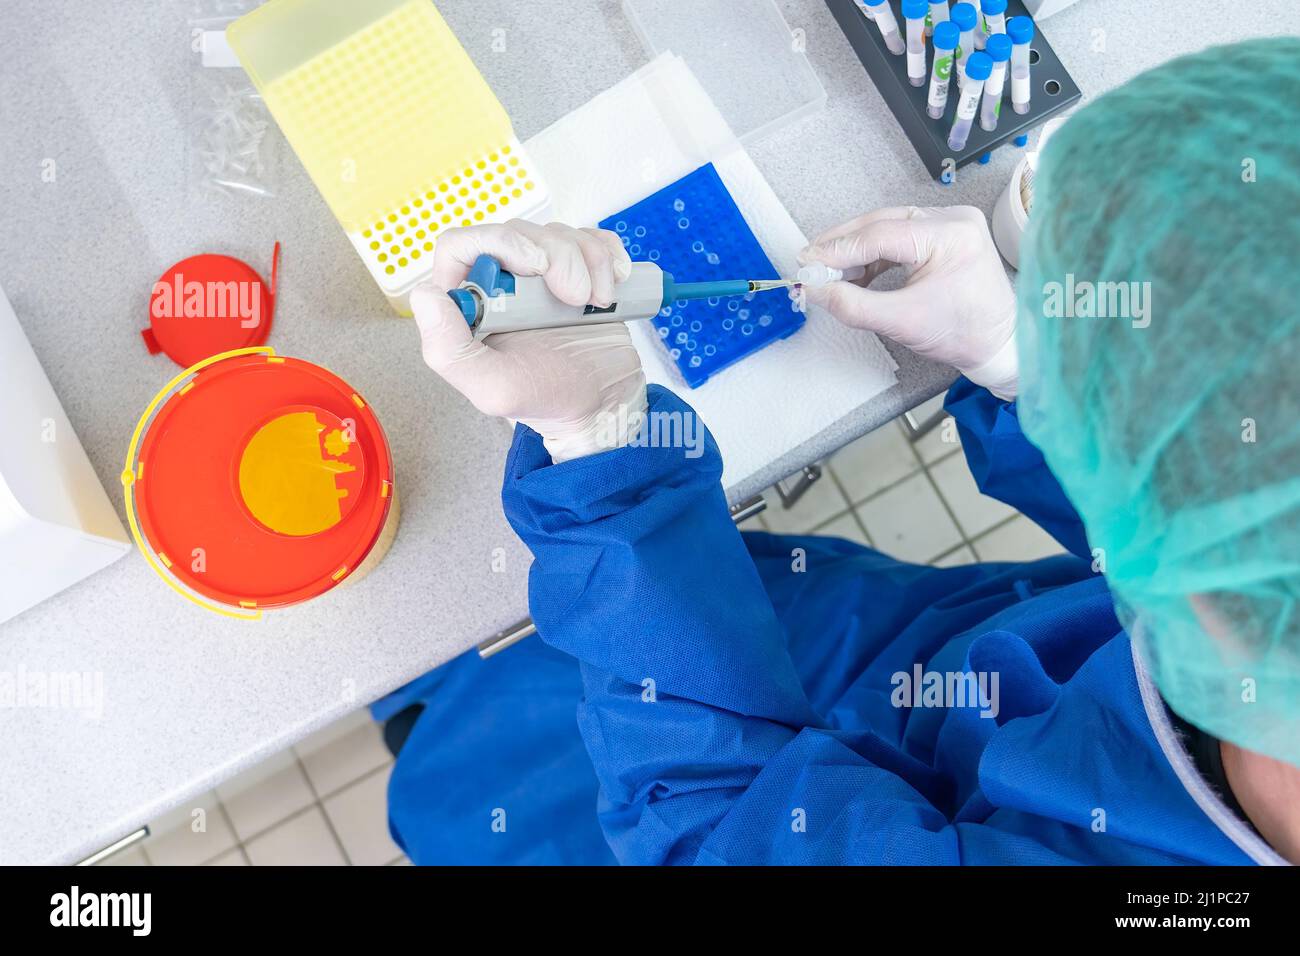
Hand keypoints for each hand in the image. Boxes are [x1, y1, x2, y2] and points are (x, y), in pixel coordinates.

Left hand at [411, 221, 646, 462]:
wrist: (603, 404)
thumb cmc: (547, 398)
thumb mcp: (493, 389)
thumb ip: (449, 350)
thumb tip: (426, 296)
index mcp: (470, 306)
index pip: (460, 246)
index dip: (496, 242)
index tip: (534, 267)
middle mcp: (502, 284)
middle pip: (517, 233)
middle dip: (557, 257)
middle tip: (578, 297)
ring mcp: (541, 275)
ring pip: (558, 234)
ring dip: (588, 262)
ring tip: (599, 301)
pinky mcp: (578, 269)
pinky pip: (590, 237)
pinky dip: (608, 255)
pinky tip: (614, 285)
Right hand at [798, 206, 1018, 399]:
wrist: (999, 343)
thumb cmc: (964, 334)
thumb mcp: (903, 323)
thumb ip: (854, 306)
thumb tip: (816, 291)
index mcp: (951, 235)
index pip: (880, 235)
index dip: (838, 250)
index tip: (808, 263)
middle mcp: (954, 219)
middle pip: (881, 223)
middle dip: (842, 245)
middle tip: (810, 263)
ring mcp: (951, 223)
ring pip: (887, 227)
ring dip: (855, 250)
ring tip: (829, 271)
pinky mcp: (945, 234)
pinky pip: (899, 236)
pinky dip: (873, 254)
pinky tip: (855, 272)